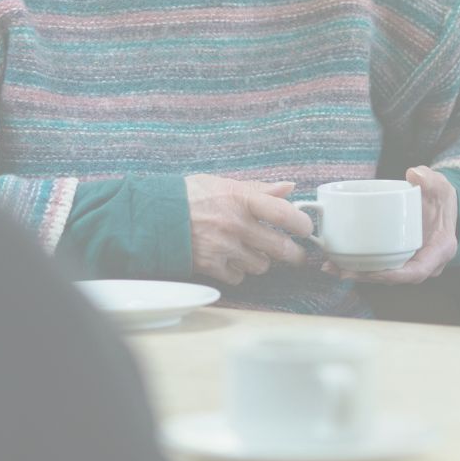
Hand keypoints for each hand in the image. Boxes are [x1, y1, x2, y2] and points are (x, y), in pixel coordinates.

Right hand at [184, 174, 314, 285]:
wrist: (155, 216)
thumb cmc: (189, 196)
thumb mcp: (223, 183)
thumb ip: (258, 188)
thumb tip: (289, 187)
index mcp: (240, 198)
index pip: (285, 214)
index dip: (302, 223)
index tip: (305, 227)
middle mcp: (236, 224)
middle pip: (282, 249)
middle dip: (293, 254)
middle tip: (292, 252)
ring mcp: (224, 247)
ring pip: (262, 265)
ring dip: (261, 260)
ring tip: (250, 250)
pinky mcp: (212, 266)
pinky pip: (240, 277)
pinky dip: (238, 271)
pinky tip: (230, 259)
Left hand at [324, 166, 457, 283]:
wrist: (439, 205)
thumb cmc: (440, 198)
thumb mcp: (441, 186)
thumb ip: (431, 179)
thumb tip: (414, 175)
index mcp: (439, 250)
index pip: (417, 271)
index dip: (395, 275)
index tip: (373, 273)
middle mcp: (425, 262)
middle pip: (394, 277)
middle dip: (367, 277)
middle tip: (341, 271)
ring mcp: (410, 261)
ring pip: (383, 274)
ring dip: (357, 274)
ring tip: (331, 267)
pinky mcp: (396, 256)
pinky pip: (378, 265)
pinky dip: (358, 265)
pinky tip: (335, 261)